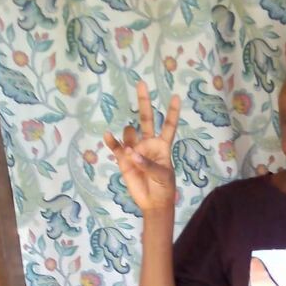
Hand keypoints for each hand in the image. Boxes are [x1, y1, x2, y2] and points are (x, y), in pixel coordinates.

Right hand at [103, 80, 179, 211]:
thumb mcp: (162, 175)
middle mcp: (147, 144)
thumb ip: (147, 163)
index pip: (168, 126)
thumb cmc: (163, 187)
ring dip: (129, 138)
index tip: (176, 97)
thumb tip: (130, 152)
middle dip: (144, 102)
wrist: (153, 203)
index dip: (172, 112)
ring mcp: (134, 150)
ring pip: (129, 133)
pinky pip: (116, 147)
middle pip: (146, 119)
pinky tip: (108, 135)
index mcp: (162, 146)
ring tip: (131, 155)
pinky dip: (112, 141)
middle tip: (142, 83)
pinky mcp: (123, 159)